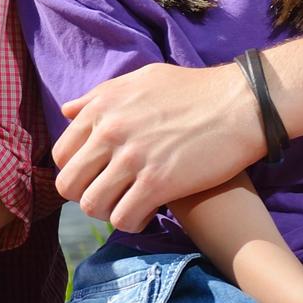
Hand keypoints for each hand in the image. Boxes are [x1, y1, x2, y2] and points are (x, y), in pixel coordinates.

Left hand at [56, 62, 262, 230]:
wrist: (241, 104)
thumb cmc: (194, 90)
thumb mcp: (140, 80)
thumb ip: (99, 97)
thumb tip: (67, 111)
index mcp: (101, 107)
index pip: (61, 154)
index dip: (76, 171)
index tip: (96, 176)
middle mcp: (110, 132)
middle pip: (69, 184)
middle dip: (85, 195)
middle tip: (109, 195)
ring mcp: (132, 158)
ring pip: (92, 205)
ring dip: (108, 212)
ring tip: (127, 206)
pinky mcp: (158, 182)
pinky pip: (124, 218)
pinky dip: (132, 222)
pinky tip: (147, 213)